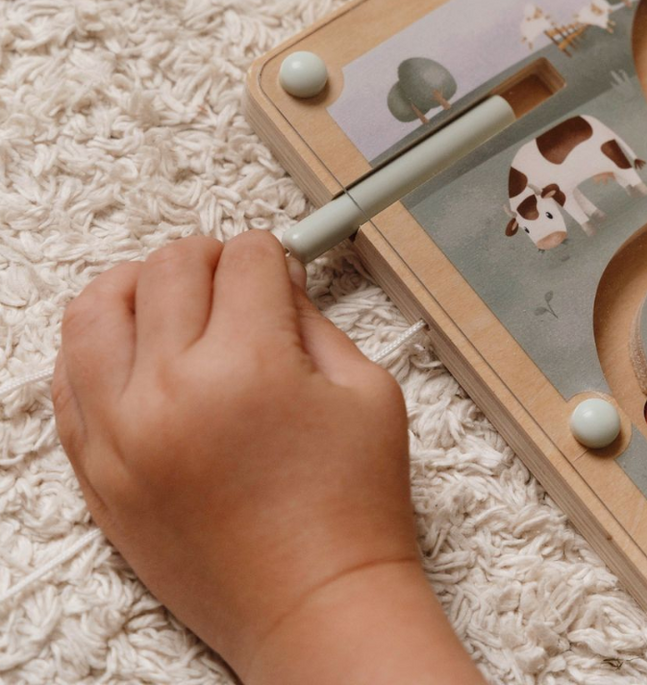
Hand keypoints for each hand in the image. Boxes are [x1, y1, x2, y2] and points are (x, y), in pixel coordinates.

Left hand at [54, 231, 483, 684]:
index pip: (245, 259)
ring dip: (141, 285)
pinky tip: (138, 348)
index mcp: (251, 367)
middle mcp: (171, 392)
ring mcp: (121, 434)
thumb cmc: (353, 507)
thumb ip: (315, 319)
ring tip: (174, 301)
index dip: (274, 252)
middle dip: (214, 258)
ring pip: (97, 308)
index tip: (282, 266)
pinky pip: (67, 379)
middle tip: (240, 282)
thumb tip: (276, 278)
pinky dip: (98, 344)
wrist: (314, 605)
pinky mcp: (97, 472)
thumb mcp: (367, 390)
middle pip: (171, 267)